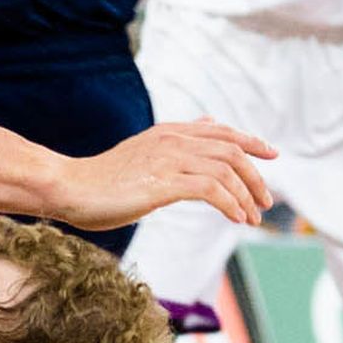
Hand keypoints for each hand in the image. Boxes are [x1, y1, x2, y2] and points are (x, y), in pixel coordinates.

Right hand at [53, 118, 275, 230]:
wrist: (70, 187)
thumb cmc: (102, 179)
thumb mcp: (144, 152)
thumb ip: (175, 142)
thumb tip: (205, 124)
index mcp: (169, 132)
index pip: (222, 131)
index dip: (251, 141)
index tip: (272, 155)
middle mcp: (172, 140)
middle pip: (231, 150)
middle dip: (255, 176)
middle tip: (265, 202)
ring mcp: (168, 159)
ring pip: (225, 170)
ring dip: (245, 195)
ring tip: (251, 218)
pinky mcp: (163, 182)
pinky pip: (210, 189)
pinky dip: (229, 203)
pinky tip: (236, 218)